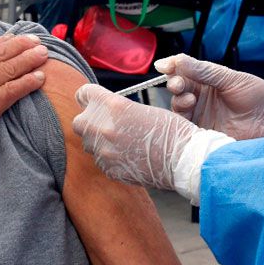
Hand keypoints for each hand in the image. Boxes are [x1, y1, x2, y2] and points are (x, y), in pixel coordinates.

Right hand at [0, 35, 48, 161]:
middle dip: (21, 45)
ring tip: (43, 55)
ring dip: (30, 60)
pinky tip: (39, 78)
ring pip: (11, 68)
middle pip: (1, 53)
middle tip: (36, 41)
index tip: (12, 38)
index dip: (1, 42)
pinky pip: (14, 90)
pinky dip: (28, 82)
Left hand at [71, 84, 232, 202]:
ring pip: (89, 144)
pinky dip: (109, 158)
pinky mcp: (110, 169)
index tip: (92, 102)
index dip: (88, 98)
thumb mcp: (141, 109)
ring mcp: (105, 151)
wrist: (184, 158)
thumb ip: (115, 109)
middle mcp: (104, 127)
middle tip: (105, 124)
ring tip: (122, 142)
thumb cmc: (170, 129)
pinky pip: (100, 161)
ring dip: (100, 141)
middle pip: (79, 122)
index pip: (83, 95)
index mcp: (113, 106)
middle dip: (89, 122)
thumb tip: (101, 111)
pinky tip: (128, 156)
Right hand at [154, 55, 263, 149]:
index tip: (166, 66)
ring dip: (178, 102)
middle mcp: (201, 99)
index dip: (173, 68)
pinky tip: (190, 116)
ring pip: (178, 109)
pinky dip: (182, 122)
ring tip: (189, 100)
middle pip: (177, 90)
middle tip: (178, 85)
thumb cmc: (260, 98)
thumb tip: (175, 61)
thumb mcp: (231, 78)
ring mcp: (201, 118)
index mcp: (207, 82)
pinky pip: (186, 129)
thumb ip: (203, 70)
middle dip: (174, 85)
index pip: (183, 72)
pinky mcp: (203, 136)